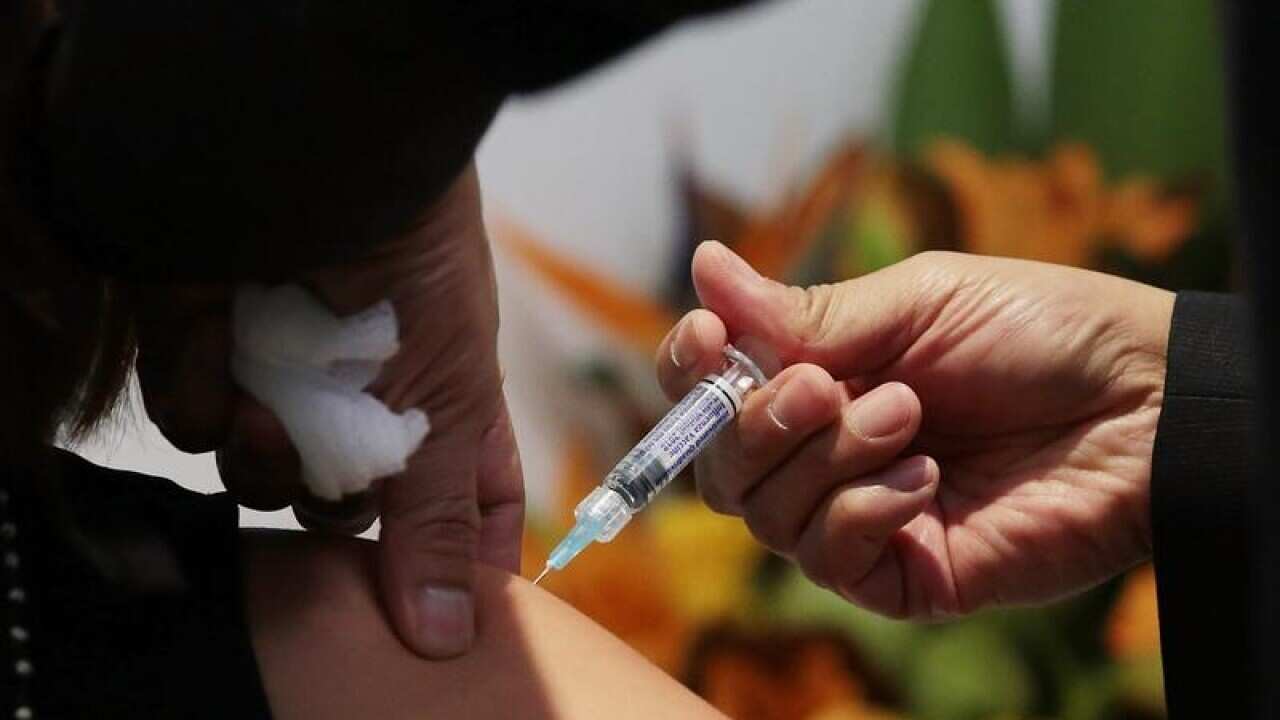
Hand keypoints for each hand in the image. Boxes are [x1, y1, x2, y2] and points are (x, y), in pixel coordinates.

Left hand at [135, 165, 522, 656]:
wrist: (318, 158)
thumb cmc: (417, 268)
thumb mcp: (449, 401)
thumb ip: (438, 521)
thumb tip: (450, 640)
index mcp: (445, 405)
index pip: (467, 503)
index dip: (462, 555)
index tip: (450, 608)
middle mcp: (365, 399)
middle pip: (348, 509)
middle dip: (341, 508)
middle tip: (346, 476)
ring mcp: (287, 377)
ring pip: (264, 478)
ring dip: (268, 453)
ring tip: (279, 402)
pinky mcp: (212, 351)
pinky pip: (199, 422)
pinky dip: (211, 395)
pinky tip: (230, 347)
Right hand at [656, 242, 1171, 618]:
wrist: (1148, 402)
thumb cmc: (1039, 331)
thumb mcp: (917, 302)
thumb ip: (807, 313)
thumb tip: (705, 266)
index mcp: (821, 378)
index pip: (713, 394)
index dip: (691, 372)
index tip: (707, 335)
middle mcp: (827, 453)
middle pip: (721, 466)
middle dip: (757, 422)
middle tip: (827, 387)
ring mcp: (862, 518)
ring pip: (767, 514)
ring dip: (828, 457)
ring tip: (909, 415)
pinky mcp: (904, 575)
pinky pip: (829, 560)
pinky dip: (862, 512)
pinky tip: (927, 479)